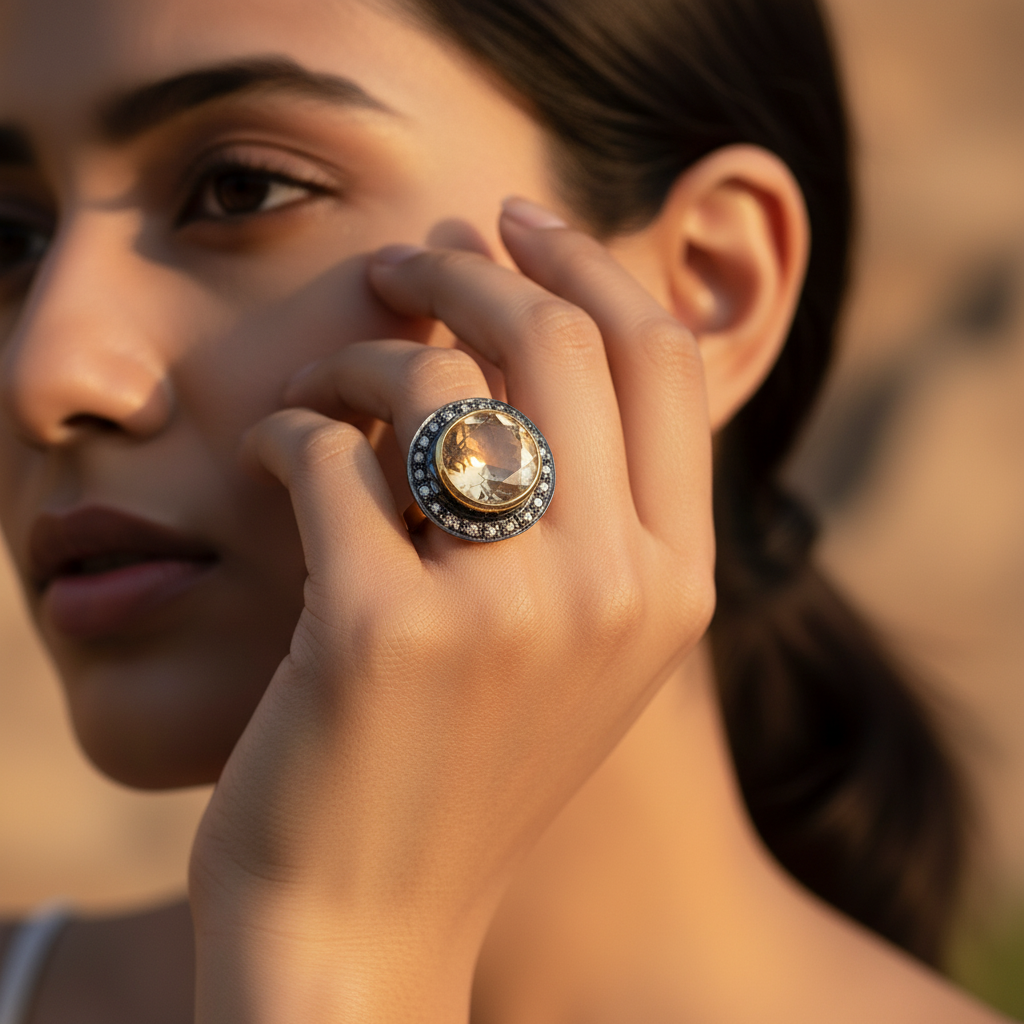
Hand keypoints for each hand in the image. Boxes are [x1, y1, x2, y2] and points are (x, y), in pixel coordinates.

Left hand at [188, 199, 715, 1022]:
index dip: (587, 265)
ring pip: (433, 383)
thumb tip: (538, 331)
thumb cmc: (459, 767)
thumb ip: (589, 509)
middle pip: (553, 341)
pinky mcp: (385, 632)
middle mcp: (616, 592)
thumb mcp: (573, 642)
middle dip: (465, 266)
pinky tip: (271, 464)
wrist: (369, 927)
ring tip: (328, 389)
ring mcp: (508, 614)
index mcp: (677, 587)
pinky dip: (285, 435)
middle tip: (401, 259)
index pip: (660, 360)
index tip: (516, 219)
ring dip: (362, 357)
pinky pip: (325, 454)